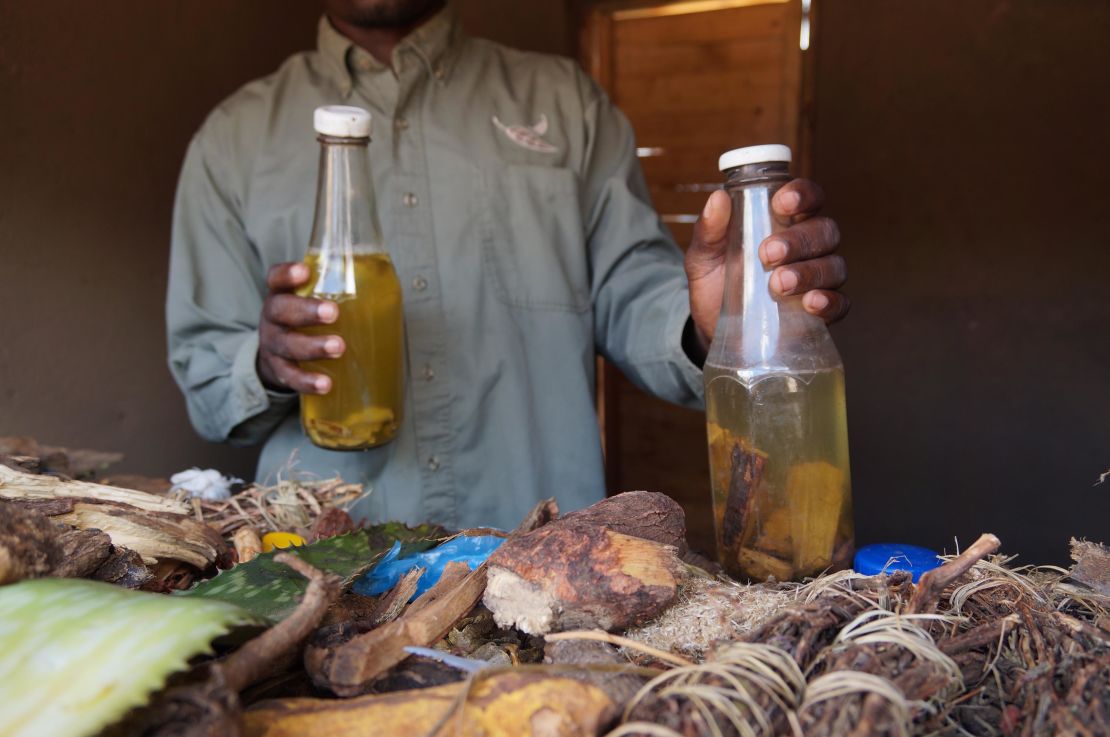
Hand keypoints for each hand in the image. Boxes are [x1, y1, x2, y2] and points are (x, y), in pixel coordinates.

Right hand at [256, 262, 344, 393]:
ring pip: (287, 344)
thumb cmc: (305, 322)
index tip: (305, 271)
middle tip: (332, 313)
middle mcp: (273, 318)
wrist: (276, 356)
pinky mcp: (279, 371)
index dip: (287, 274)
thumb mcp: (312, 302)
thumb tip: (384, 286)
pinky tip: (326, 384)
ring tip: (339, 347)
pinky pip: (291, 377)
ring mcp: (273, 345)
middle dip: (307, 311)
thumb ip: (337, 292)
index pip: (276, 278)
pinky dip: (308, 381)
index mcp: (283, 294)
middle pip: (281, 310)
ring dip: (313, 346)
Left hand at [685, 178, 848, 345]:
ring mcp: (817, 279)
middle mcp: (807, 247)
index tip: (781, 203)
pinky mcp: (821, 312)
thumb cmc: (714, 282)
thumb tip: (717, 199)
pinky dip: (829, 301)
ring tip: (778, 285)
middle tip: (767, 254)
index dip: (803, 194)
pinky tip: (810, 303)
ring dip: (809, 272)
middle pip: (824, 231)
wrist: (711, 328)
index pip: (808, 197)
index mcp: (783, 222)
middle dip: (799, 240)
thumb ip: (709, 230)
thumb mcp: (703, 256)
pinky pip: (840, 303)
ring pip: (833, 265)